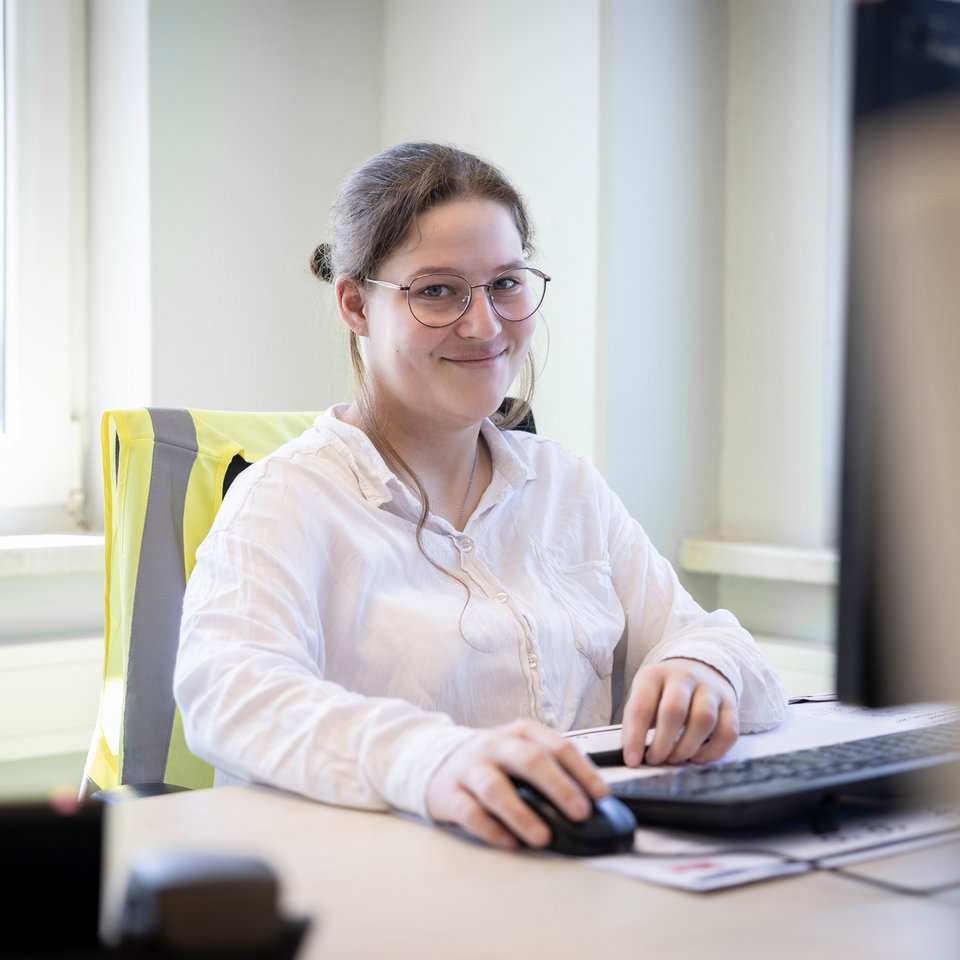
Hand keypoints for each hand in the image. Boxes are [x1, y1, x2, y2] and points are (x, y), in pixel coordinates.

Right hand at [425, 719, 608, 849]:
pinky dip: (492, 829)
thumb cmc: (492, 761)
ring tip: (543, 836)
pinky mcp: (450, 793)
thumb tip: (590, 801)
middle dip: (558, 786)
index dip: (582, 771)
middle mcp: (496, 745)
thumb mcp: (521, 752)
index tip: (601, 795)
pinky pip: (470, 812)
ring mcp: (471, 768)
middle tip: (580, 812)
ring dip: (522, 813)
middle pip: (529, 760)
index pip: (557, 746)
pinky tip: (510, 842)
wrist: (438, 761)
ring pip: (495, 787)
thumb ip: (551, 769)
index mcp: (521, 733)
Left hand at [621, 658, 738, 766]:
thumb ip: (635, 721)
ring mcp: (710, 689)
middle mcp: (684, 678)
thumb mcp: (644, 695)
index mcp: (655, 675)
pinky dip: (713, 751)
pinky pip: (728, 731)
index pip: (642, 706)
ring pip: (704, 720)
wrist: (699, 668)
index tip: (632, 759)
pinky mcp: (730, 705)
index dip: (635, 736)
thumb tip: (630, 754)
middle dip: (663, 743)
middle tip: (655, 760)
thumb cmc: (665, 690)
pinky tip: (697, 757)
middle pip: (674, 711)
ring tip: (674, 759)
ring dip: (686, 748)